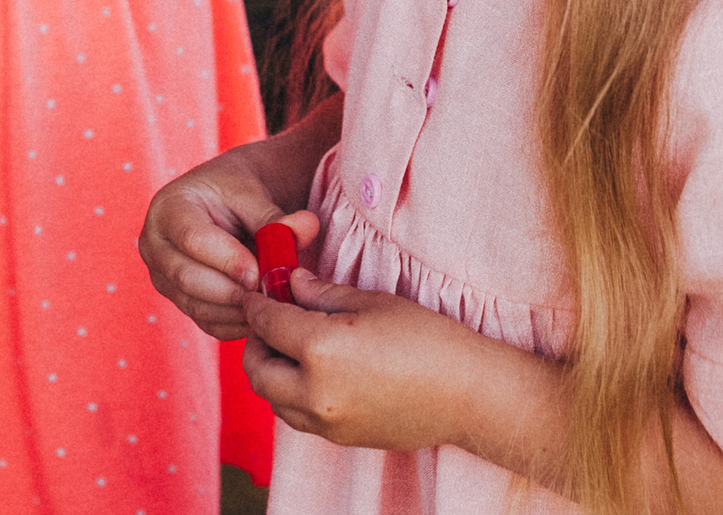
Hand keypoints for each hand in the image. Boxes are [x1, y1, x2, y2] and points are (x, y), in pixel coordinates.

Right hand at [140, 140, 317, 338]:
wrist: (229, 202)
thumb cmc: (238, 192)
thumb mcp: (255, 195)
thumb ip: (276, 216)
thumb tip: (306, 227)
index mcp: (169, 207)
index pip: (193, 239)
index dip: (228, 260)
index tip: (261, 273)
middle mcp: (155, 245)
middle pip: (188, 278)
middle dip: (234, 291)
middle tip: (271, 294)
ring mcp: (162, 276)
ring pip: (197, 306)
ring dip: (238, 310)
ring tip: (272, 302)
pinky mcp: (179, 300)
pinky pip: (206, 322)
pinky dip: (237, 323)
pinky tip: (262, 313)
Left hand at [242, 271, 510, 455]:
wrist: (466, 394)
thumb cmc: (425, 338)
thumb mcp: (371, 302)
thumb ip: (321, 294)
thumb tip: (291, 283)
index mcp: (319, 349)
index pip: (267, 323)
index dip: (256, 304)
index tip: (256, 293)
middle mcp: (314, 392)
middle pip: (257, 370)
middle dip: (255, 341)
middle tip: (269, 320)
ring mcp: (326, 422)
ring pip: (272, 399)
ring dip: (270, 371)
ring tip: (290, 346)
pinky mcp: (339, 438)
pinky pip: (297, 416)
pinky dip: (290, 395)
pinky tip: (312, 373)